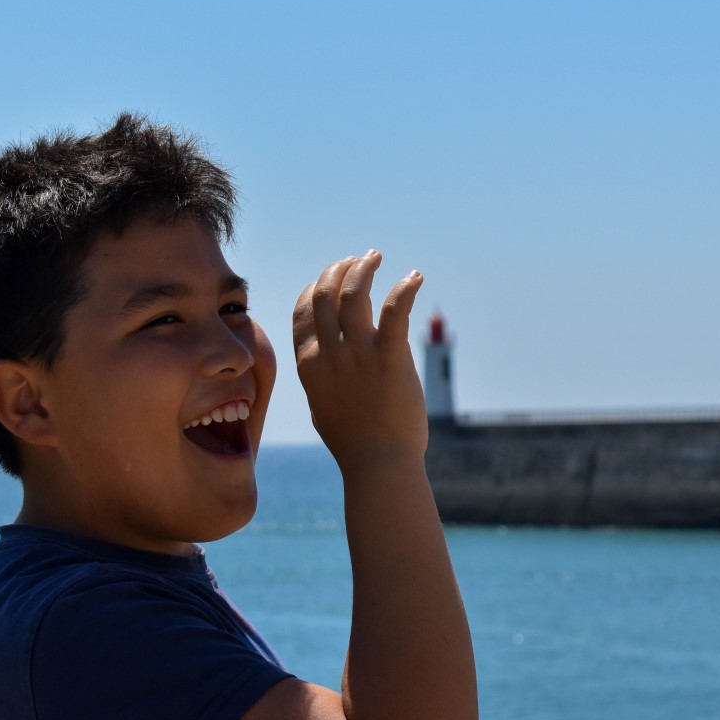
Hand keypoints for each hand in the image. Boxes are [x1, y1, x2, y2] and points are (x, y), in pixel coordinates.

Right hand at [292, 250, 427, 470]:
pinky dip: (405, 287)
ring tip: (376, 257)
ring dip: (364, 269)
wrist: (378, 463)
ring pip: (354, 293)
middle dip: (339, 269)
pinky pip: (395, 310)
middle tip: (358, 260)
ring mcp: (358, 354)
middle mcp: (329, 354)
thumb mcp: (322, 404)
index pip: (304, 310)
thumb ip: (321, 376)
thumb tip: (323, 361)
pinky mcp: (390, 357)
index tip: (332, 276)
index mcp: (309, 364)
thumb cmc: (354, 441)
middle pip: (326, 294)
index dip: (317, 286)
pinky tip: (415, 277)